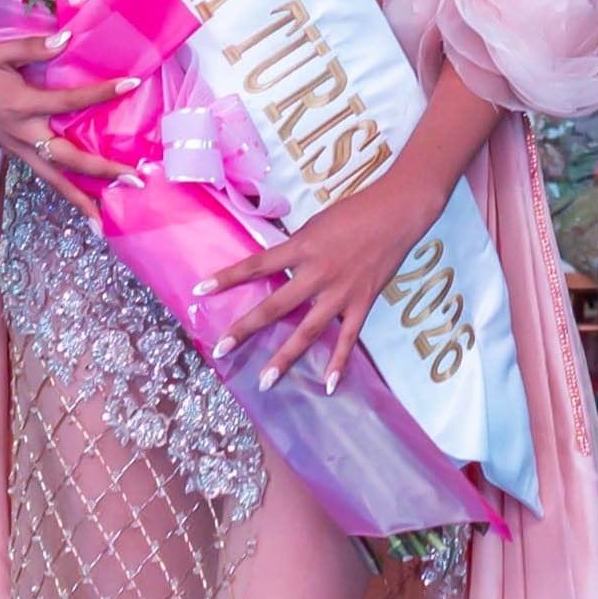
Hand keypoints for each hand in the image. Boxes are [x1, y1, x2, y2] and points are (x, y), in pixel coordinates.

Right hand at [0, 35, 132, 214]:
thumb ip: (32, 47)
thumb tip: (67, 38)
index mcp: (21, 105)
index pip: (70, 101)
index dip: (101, 93)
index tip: (131, 85)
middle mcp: (23, 133)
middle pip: (68, 159)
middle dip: (102, 171)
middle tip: (135, 180)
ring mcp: (18, 148)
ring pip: (53, 180)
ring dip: (81, 200)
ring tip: (106, 222)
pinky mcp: (15, 154)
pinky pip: (44, 177)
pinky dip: (64, 192)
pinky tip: (84, 205)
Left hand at [198, 165, 453, 391]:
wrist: (397, 213)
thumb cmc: (355, 212)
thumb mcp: (315, 225)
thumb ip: (295, 249)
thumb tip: (273, 267)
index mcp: (302, 248)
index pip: (257, 265)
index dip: (227, 278)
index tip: (200, 291)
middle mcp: (318, 273)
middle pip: (275, 306)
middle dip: (247, 328)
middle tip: (222, 349)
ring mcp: (341, 292)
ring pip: (308, 331)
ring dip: (285, 357)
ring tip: (266, 381)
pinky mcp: (362, 303)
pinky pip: (348, 338)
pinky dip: (339, 362)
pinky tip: (328, 385)